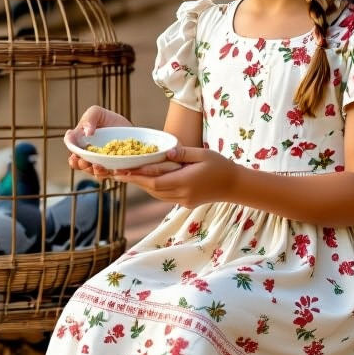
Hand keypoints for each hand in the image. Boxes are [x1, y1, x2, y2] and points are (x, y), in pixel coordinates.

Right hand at [65, 105, 132, 174]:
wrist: (130, 129)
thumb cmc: (109, 120)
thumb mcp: (97, 113)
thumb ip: (89, 118)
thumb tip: (87, 132)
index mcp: (81, 145)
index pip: (73, 152)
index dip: (72, 155)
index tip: (74, 154)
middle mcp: (89, 157)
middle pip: (81, 165)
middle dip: (81, 165)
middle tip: (84, 161)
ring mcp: (102, 165)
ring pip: (96, 173)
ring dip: (96, 171)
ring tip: (98, 166)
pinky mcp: (115, 169)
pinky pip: (114, 175)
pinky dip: (114, 173)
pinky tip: (117, 170)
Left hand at [118, 146, 235, 206]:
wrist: (235, 186)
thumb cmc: (220, 166)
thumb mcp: (202, 154)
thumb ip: (182, 153)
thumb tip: (164, 151)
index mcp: (185, 182)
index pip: (155, 181)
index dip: (137, 177)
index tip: (122, 171)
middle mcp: (182, 194)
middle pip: (152, 189)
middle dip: (135, 181)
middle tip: (118, 172)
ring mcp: (184, 201)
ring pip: (157, 195)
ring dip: (143, 186)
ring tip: (128, 176)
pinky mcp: (186, 203)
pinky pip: (164, 197)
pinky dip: (154, 189)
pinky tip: (147, 180)